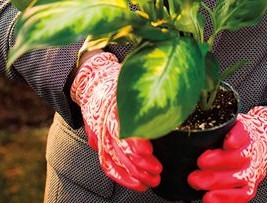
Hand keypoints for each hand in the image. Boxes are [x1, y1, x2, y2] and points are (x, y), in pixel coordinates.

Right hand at [70, 51, 161, 191]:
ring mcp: (99, 132)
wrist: (93, 82)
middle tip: (157, 170)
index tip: (148, 150)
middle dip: (139, 163)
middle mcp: (104, 118)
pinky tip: (137, 183)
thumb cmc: (118, 82)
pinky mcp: (98, 143)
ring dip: (134, 174)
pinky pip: (107, 164)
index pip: (121, 124)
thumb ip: (147, 94)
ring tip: (152, 180)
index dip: (134, 140)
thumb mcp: (131, 81)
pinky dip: (122, 177)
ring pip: (114, 158)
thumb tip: (173, 103)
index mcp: (113, 100)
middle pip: (119, 146)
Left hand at [187, 105, 266, 202]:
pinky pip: (241, 196)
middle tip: (199, 163)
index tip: (226, 142)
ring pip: (240, 179)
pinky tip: (210, 199)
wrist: (263, 140)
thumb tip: (188, 118)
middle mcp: (251, 151)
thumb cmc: (238, 131)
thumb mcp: (229, 120)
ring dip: (218, 183)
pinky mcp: (250, 186)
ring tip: (198, 183)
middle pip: (239, 158)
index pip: (243, 133)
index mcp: (246, 131)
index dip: (235, 137)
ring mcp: (252, 170)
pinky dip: (226, 199)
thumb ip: (214, 122)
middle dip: (218, 163)